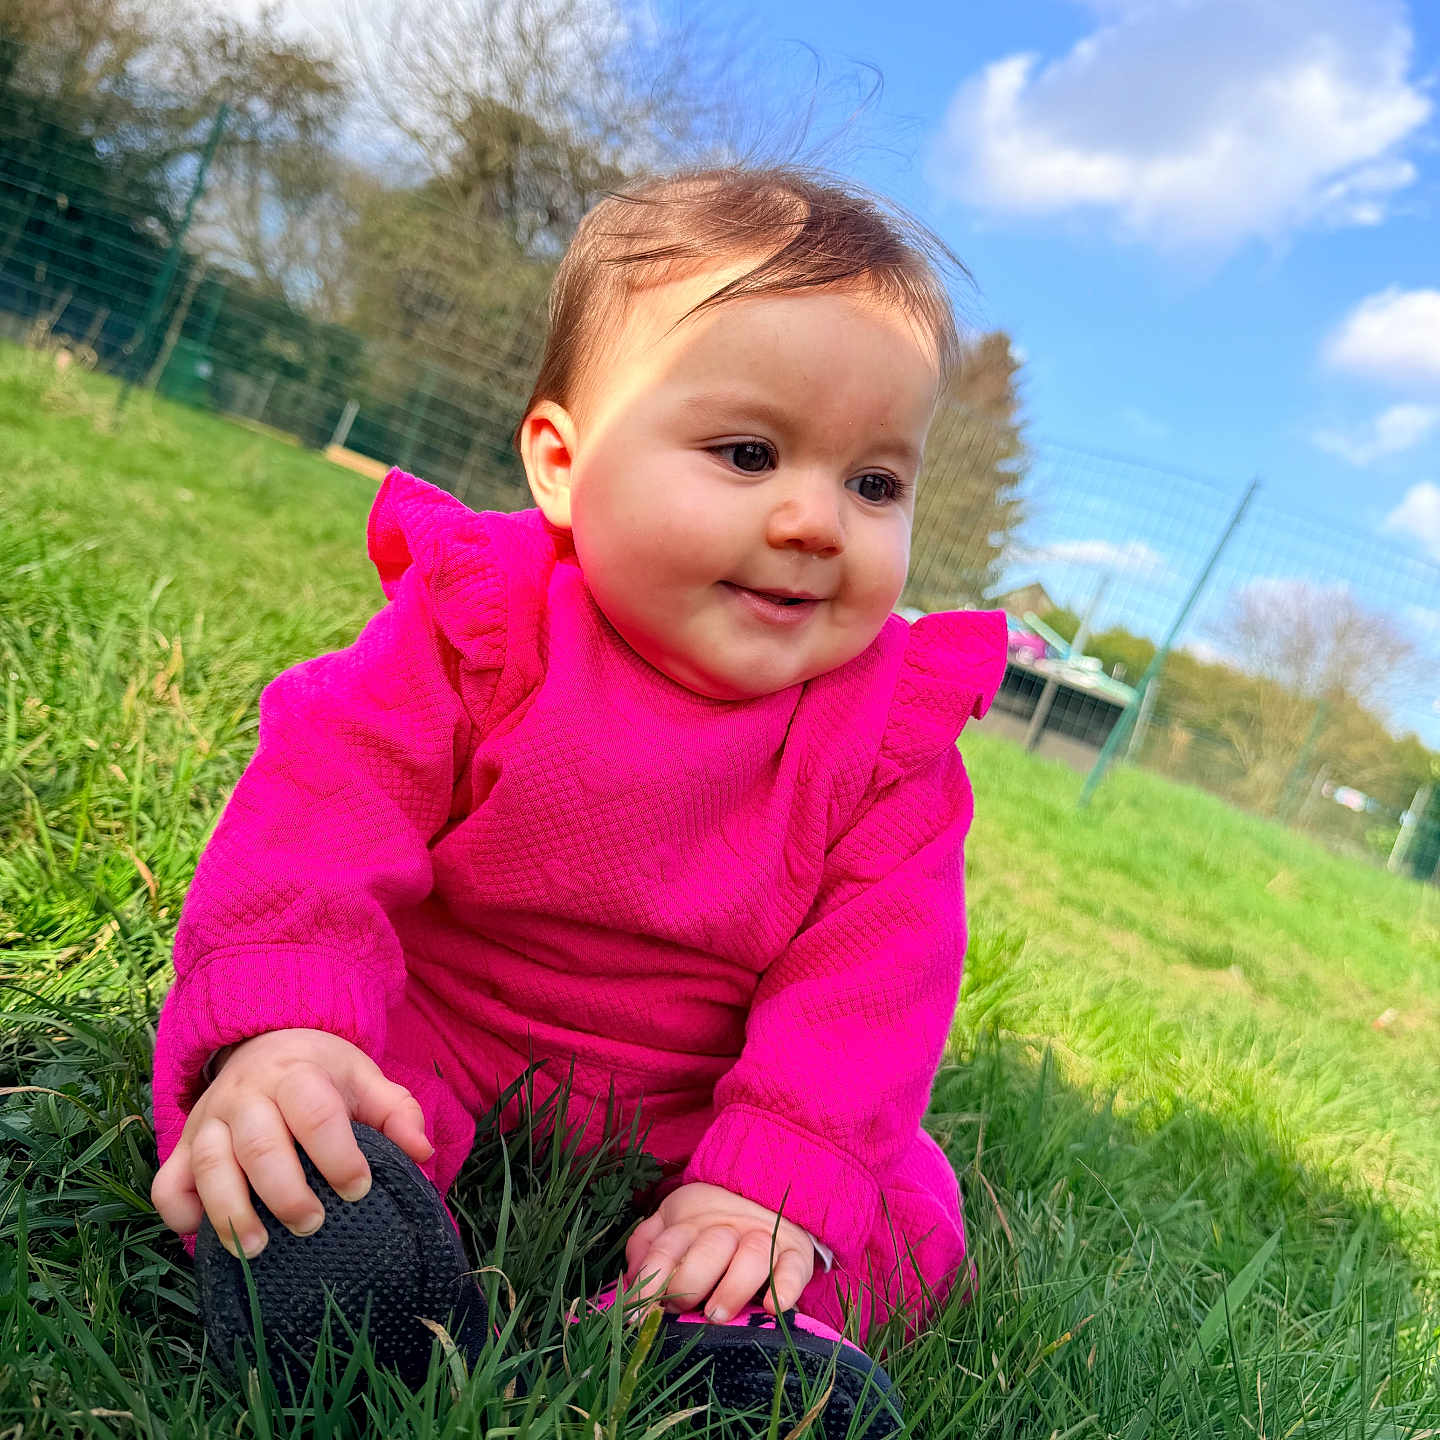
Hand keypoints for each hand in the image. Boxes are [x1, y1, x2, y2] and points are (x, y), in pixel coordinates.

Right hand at [150, 1027, 431, 1259]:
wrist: (265, 1042)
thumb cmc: (322, 1074)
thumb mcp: (364, 1079)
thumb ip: (397, 1112)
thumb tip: (423, 1152)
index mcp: (297, 1074)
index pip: (315, 1113)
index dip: (338, 1155)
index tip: (360, 1189)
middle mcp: (246, 1096)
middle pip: (260, 1145)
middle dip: (286, 1192)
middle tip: (313, 1225)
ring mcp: (209, 1121)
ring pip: (210, 1167)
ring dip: (232, 1211)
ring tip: (258, 1249)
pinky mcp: (184, 1147)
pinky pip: (168, 1183)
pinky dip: (179, 1212)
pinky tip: (201, 1235)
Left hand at [624, 1182, 815, 1322]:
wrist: (767, 1192)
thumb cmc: (710, 1221)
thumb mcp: (673, 1222)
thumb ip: (647, 1244)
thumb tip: (629, 1278)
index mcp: (691, 1223)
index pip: (666, 1249)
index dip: (650, 1281)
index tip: (637, 1314)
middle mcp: (727, 1229)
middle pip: (708, 1251)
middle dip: (690, 1282)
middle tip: (680, 1311)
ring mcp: (763, 1239)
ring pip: (751, 1257)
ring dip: (733, 1287)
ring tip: (718, 1314)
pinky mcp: (794, 1252)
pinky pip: (794, 1268)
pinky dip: (786, 1287)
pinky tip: (773, 1308)